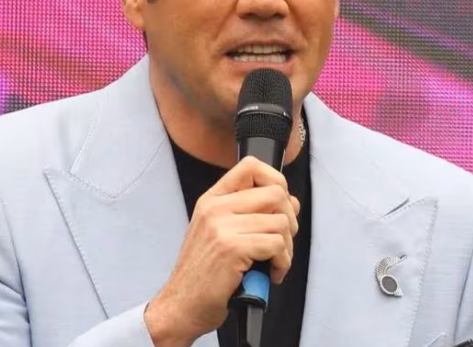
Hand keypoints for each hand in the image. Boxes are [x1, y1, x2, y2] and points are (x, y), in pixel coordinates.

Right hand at [144, 156, 300, 346]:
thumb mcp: (219, 234)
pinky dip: (282, 263)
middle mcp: (215, 208)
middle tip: (281, 243)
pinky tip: (270, 274)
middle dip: (290, 220)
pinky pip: (277, 245)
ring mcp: (222, 227)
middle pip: (276, 193)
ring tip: (273, 263)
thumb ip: (251, 214)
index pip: (250, 166)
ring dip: (287, 248)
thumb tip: (291, 201)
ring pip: (280, 222)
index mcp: (211, 200)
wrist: (180, 306)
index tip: (280, 204)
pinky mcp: (231, 248)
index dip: (276, 180)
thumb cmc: (203, 275)